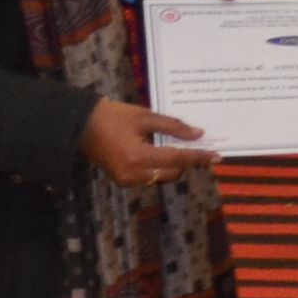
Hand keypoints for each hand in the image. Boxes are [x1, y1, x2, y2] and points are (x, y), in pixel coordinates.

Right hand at [78, 99, 210, 185]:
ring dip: (173, 164)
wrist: (80, 126)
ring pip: (162, 176)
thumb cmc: (112, 116)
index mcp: (139, 157)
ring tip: (178, 145)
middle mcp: (134, 174)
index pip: (177, 158)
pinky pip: (150, 176)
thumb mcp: (144, 116)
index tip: (217, 156)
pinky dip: (159, 165)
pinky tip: (161, 150)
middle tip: (197, 145)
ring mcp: (128, 180)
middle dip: (186, 160)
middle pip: (173, 172)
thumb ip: (173, 126)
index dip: (199, 156)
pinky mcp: (123, 181)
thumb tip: (198, 134)